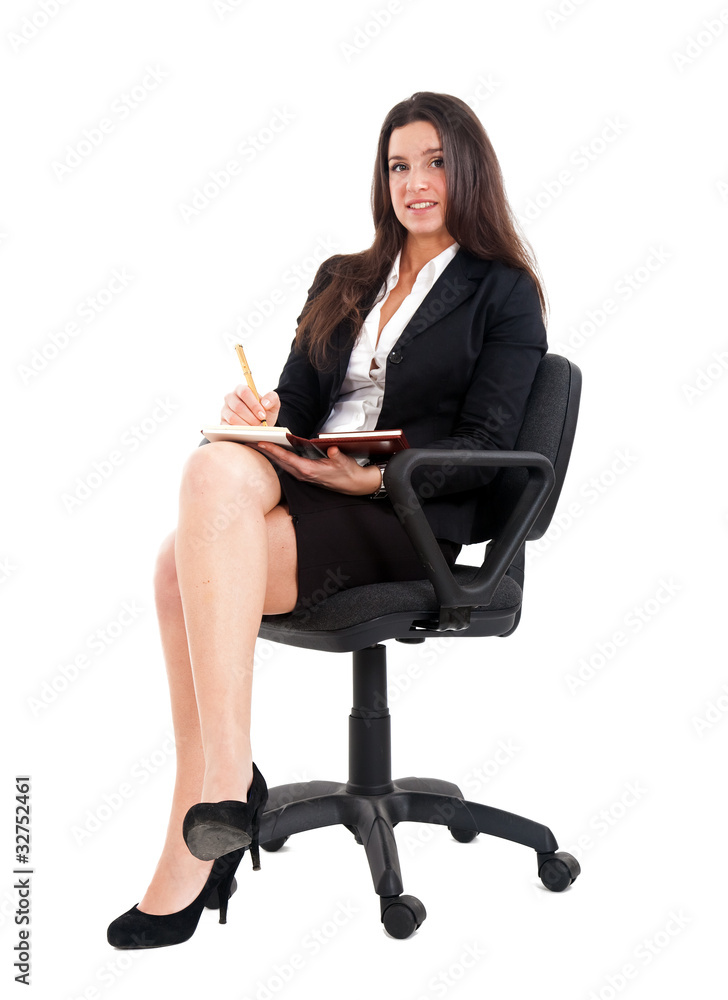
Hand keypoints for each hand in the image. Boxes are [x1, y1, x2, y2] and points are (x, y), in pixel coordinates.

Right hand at [221, 385, 280, 425]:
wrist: (260, 423)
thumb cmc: (265, 411)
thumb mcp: (273, 404)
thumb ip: (272, 398)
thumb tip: (265, 403)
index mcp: (241, 389)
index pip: (244, 392)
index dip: (254, 405)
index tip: (262, 415)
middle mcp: (230, 398)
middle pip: (238, 406)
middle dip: (251, 418)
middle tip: (260, 425)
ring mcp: (225, 410)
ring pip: (232, 417)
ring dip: (246, 425)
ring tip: (256, 429)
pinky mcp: (222, 422)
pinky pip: (228, 427)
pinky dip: (239, 431)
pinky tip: (248, 433)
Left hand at [257, 443, 381, 495]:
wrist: (353, 485)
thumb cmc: (348, 473)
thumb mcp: (345, 462)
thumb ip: (337, 455)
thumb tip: (333, 448)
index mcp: (309, 470)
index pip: (287, 459)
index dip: (273, 450)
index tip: (261, 443)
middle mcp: (302, 474)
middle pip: (278, 461)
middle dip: (264, 451)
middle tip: (248, 441)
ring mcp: (302, 475)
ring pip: (280, 464)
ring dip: (268, 454)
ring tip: (255, 444)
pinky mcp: (304, 474)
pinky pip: (286, 465)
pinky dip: (276, 458)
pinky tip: (271, 452)